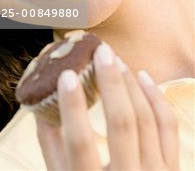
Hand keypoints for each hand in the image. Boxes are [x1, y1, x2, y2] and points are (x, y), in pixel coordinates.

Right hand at [35, 43, 179, 170]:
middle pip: (123, 124)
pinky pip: (167, 126)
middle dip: (112, 83)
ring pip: (146, 119)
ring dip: (131, 84)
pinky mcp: (172, 168)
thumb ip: (51, 146)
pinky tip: (143, 76)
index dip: (72, 108)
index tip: (65, 75)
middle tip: (101, 52)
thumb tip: (40, 103)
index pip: (80, 144)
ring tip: (116, 60)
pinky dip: (156, 98)